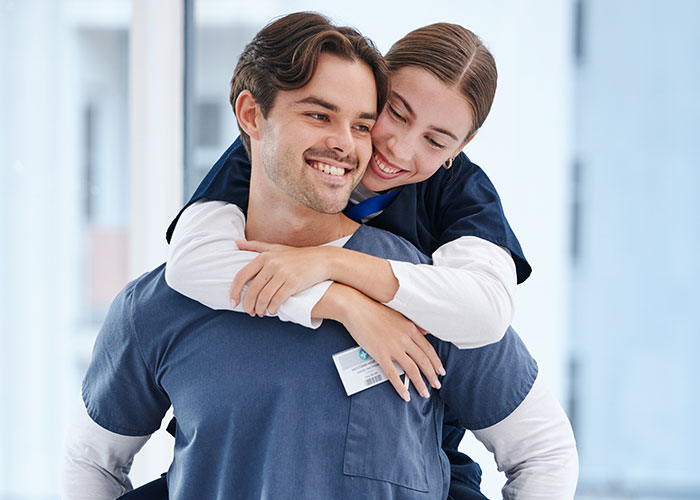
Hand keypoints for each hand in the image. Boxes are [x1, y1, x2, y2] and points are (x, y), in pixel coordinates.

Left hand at [231, 240, 332, 315]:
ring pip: (264, 297)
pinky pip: (277, 300)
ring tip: (260, 313)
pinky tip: (272, 311)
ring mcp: (283, 273)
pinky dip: (272, 308)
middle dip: (248, 304)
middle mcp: (272, 264)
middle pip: (252, 290)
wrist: (322, 260)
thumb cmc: (297, 255)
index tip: (233, 303)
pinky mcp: (293, 283)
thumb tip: (235, 243)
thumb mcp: (275, 248)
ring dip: (260, 308)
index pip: (242, 276)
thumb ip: (255, 246)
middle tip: (249, 312)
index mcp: (264, 256)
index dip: (234, 292)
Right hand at [330, 285, 444, 401]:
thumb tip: (425, 331)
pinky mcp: (380, 355)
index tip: (440, 371)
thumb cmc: (374, 310)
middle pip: (423, 361)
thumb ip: (412, 325)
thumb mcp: (398, 314)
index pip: (428, 349)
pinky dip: (401, 387)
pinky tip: (406, 395)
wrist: (356, 308)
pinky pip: (394, 374)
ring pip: (412, 369)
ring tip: (425, 393)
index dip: (435, 362)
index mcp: (410, 328)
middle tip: (437, 385)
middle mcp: (405, 338)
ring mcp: (393, 347)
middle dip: (432, 375)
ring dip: (420, 383)